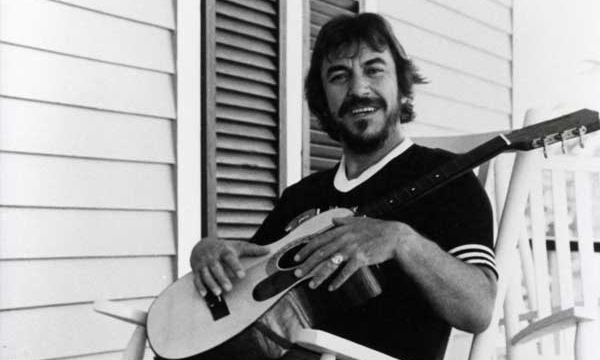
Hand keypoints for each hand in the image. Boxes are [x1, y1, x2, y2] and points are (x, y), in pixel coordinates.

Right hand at [190, 237, 269, 296]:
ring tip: (218, 293)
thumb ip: (253, 249)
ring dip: (211, 284)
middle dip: (222, 278)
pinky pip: (196, 279)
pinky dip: (200, 287)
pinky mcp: (196, 270)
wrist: (202, 245)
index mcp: (223, 250)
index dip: (235, 266)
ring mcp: (203, 264)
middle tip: (229, 288)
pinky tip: (205, 295)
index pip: (229, 257)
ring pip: (206, 274)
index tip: (242, 275)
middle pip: (216, 267)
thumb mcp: (238, 246)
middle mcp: (212, 257)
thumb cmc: (224, 248)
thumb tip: (269, 250)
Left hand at [293, 216, 414, 290]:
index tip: (296, 258)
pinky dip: (338, 280)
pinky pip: (346, 271)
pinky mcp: (361, 258)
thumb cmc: (377, 229)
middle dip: (307, 265)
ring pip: (331, 263)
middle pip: (321, 253)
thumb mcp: (359, 221)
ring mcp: (352, 249)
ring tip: (312, 285)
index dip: (306, 250)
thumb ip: (344, 221)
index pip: (318, 240)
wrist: (394, 237)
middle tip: (297, 274)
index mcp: (341, 230)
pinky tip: (331, 287)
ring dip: (320, 275)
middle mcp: (344, 239)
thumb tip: (333, 220)